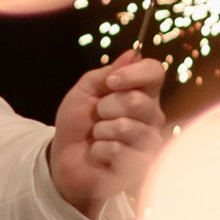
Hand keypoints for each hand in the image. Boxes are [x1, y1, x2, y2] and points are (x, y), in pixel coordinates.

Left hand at [49, 56, 165, 219]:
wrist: (65, 158)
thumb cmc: (78, 123)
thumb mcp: (85, 91)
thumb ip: (107, 73)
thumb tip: (134, 53)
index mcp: (142, 93)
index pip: (155, 72)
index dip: (133, 73)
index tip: (111, 81)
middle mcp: (152, 116)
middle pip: (136, 100)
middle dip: (106, 106)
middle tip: (98, 115)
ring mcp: (149, 142)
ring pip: (126, 127)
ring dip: (101, 130)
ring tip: (98, 136)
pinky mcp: (141, 166)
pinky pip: (118, 150)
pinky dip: (99, 150)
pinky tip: (100, 154)